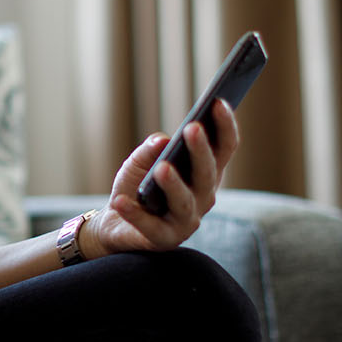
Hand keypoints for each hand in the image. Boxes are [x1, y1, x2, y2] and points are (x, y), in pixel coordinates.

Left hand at [88, 99, 239, 256]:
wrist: (117, 222)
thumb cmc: (137, 186)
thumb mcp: (139, 162)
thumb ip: (151, 150)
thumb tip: (164, 139)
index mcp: (205, 174)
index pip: (224, 149)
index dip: (224, 126)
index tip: (218, 102)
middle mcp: (203, 198)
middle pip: (208, 174)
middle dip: (201, 151)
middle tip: (193, 128)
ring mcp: (186, 222)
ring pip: (185, 202)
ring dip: (174, 184)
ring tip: (162, 168)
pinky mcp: (163, 239)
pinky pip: (149, 226)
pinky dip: (134, 213)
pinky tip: (120, 200)